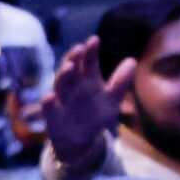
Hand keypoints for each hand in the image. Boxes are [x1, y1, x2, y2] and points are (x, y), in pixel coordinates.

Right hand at [42, 38, 134, 171]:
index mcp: (87, 80)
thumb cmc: (95, 114)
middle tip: (79, 48)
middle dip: (75, 59)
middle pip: (72, 69)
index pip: (89, 62)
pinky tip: (49, 97)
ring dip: (63, 75)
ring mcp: (61, 98)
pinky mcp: (52, 115)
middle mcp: (73, 85)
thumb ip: (121, 82)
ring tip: (69, 66)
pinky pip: (47, 108)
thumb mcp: (111, 99)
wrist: (80, 139)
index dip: (91, 52)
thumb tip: (132, 61)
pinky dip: (47, 103)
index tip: (95, 40)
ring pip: (60, 84)